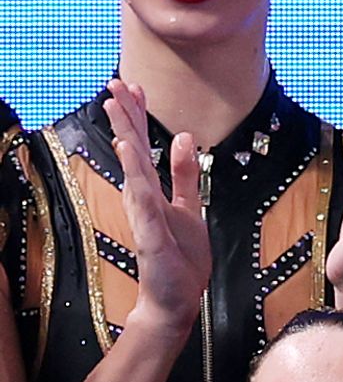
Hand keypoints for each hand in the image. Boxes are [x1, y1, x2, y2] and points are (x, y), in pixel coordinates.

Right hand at [105, 79, 210, 340]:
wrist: (174, 299)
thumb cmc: (178, 257)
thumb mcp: (189, 208)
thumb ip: (184, 175)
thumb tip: (185, 137)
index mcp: (153, 190)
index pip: (144, 146)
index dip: (139, 116)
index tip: (133, 85)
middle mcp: (144, 198)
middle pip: (134, 149)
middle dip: (126, 115)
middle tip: (114, 82)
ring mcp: (144, 214)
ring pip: (134, 167)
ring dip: (126, 135)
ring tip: (115, 105)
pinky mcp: (149, 233)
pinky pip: (141, 200)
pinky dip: (135, 174)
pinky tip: (127, 151)